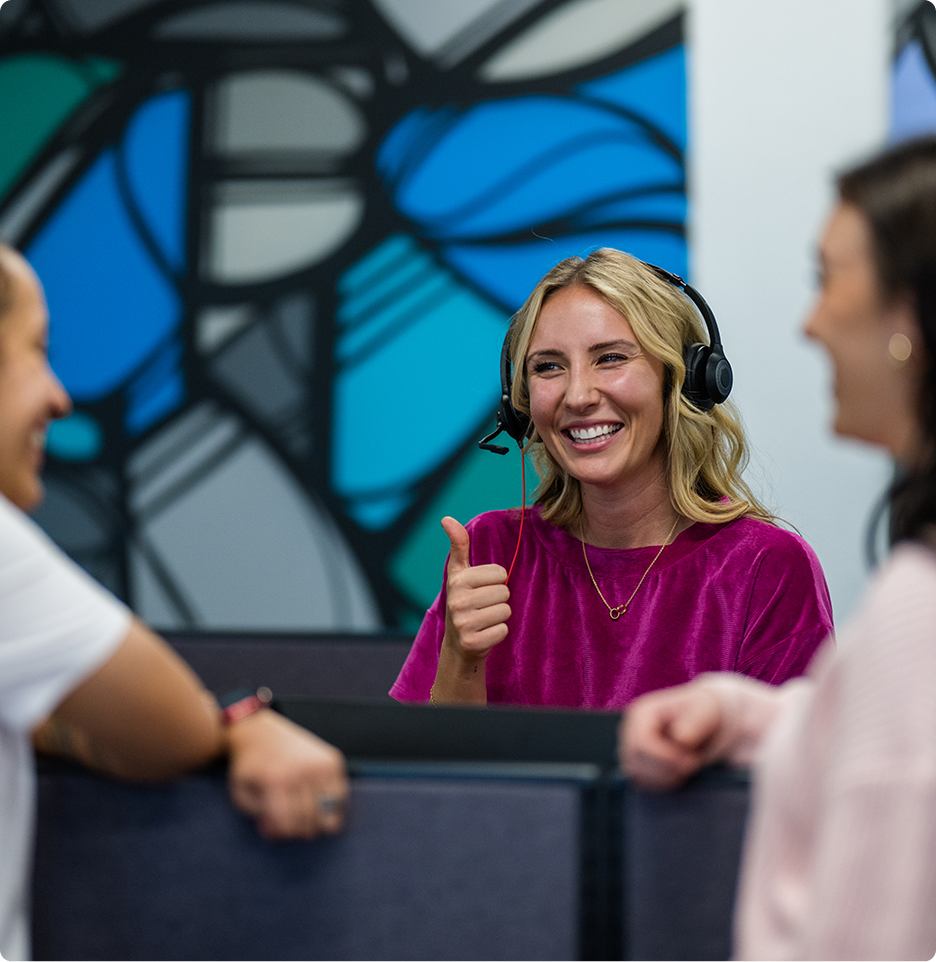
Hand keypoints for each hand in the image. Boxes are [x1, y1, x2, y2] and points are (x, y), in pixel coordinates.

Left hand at [226, 709, 347, 839]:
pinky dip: (332, 804)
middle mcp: (302, 770)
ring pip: (330, 811)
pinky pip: (341, 794)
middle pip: (310, 820)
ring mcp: (320, 763)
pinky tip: (319, 803)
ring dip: (318, 820)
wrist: (259, 731)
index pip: (289, 825)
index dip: (282, 834)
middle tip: (290, 823)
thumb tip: (280, 833)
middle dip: (299, 829)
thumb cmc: (250, 765)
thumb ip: (260, 818)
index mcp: (277, 781)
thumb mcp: (242, 794)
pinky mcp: (332, 759)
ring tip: (306, 816)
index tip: (276, 830)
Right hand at [441, 516, 510, 660]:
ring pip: (506, 611)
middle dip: (498, 600)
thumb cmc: (463, 602)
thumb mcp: (459, 573)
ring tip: (484, 619)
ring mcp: (464, 623)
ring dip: (499, 616)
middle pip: (504, 592)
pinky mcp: (473, 643)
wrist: (457, 644)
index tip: (482, 589)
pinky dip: (498, 633)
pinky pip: (503, 630)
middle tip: (483, 607)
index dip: (496, 582)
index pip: (500, 573)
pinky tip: (485, 633)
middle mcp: (458, 601)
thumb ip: (459, 545)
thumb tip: (446, 518)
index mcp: (458, 580)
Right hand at [619, 684, 724, 789]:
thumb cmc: (705, 712)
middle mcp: (630, 732)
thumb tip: (679, 738)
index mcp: (641, 713)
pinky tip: (681, 773)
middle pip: (637, 763)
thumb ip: (694, 723)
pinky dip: (665, 784)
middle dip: (668, 770)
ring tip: (689, 766)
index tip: (691, 760)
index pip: (641, 743)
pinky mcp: (639, 767)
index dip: (665, 757)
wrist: (709, 724)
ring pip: (639, 777)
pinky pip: (644, 785)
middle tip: (693, 763)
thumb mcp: (706, 711)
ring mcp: (633, 751)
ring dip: (668, 778)